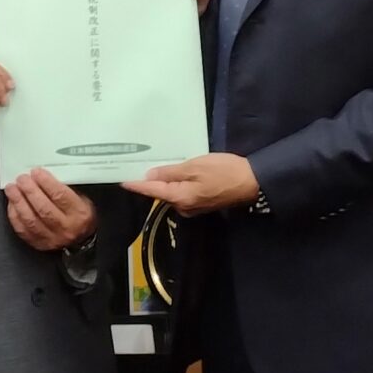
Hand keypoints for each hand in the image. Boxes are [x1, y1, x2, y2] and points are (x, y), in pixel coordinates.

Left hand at [4, 168, 98, 251]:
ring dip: (18, 202)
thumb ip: (64, 187)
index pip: (60, 196)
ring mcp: (51, 238)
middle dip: (29, 191)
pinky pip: (23, 230)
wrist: (81, 240)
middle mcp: (65, 227)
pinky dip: (14, 215)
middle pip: (43, 208)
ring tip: (12, 189)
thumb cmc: (79, 215)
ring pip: (30, 219)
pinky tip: (12, 204)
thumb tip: (43, 176)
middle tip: (21, 179)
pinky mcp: (39, 244)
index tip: (36, 172)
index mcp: (78, 213)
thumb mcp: (81, 198)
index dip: (46, 182)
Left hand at [125, 153, 258, 215]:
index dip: (136, 185)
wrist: (252, 182)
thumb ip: (171, 172)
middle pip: (161, 193)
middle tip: (137, 165)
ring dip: (165, 182)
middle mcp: (183, 207)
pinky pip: (182, 193)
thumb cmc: (223, 171)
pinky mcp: (201, 203)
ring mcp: (192, 207)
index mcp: (180, 198)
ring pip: (172, 193)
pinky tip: (175, 172)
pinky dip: (177, 183)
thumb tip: (149, 177)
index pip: (151, 191)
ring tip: (155, 165)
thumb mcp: (195, 166)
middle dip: (150, 181)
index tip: (121, 180)